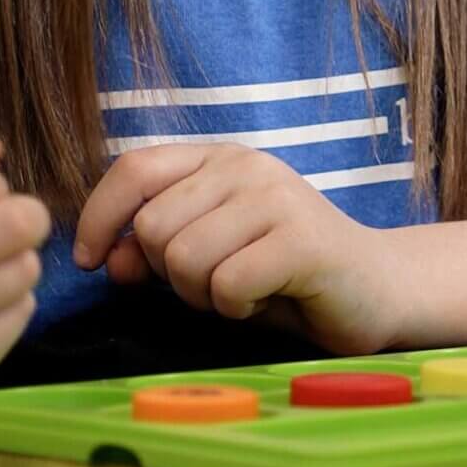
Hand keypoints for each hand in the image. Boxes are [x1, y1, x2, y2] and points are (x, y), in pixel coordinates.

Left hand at [73, 145, 394, 351]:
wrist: (375, 290)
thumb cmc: (284, 275)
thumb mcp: (208, 257)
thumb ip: (156, 250)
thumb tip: (107, 258)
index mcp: (219, 159)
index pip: (134, 168)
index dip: (97, 216)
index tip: (90, 261)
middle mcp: (247, 165)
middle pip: (153, 226)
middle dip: (169, 274)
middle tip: (215, 284)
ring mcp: (277, 197)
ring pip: (184, 258)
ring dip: (204, 294)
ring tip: (244, 290)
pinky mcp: (302, 238)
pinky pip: (227, 284)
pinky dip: (237, 307)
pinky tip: (270, 297)